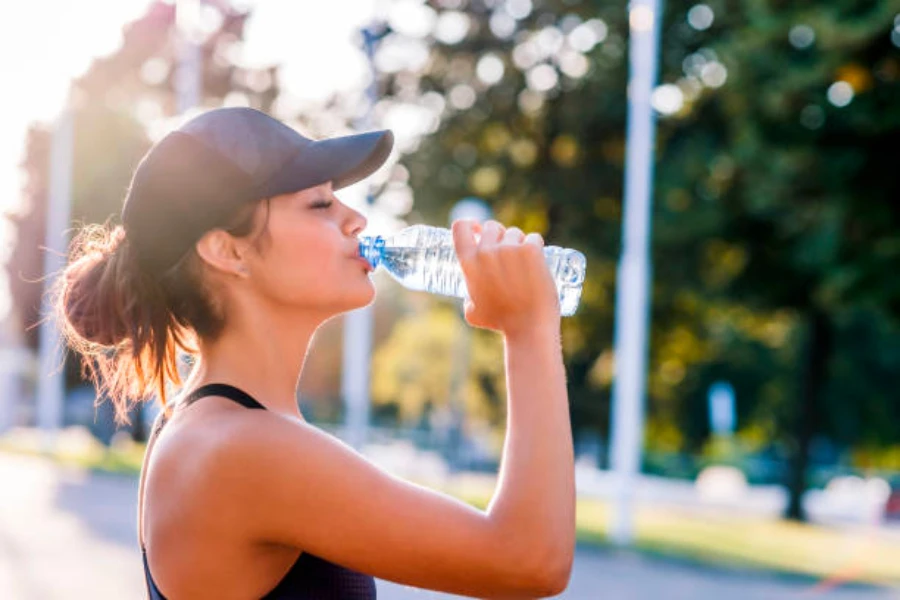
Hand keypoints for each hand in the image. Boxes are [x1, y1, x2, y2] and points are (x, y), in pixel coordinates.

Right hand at [452, 219, 559, 335]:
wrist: (528, 327)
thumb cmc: (500, 322)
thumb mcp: (473, 312)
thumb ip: (469, 297)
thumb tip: (471, 295)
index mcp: (468, 263)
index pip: (461, 227)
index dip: (470, 225)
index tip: (478, 230)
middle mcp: (486, 251)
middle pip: (491, 227)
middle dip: (499, 236)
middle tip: (508, 252)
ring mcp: (509, 249)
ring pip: (514, 233)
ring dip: (519, 242)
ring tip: (524, 263)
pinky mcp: (531, 250)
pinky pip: (534, 238)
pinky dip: (536, 246)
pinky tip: (538, 259)